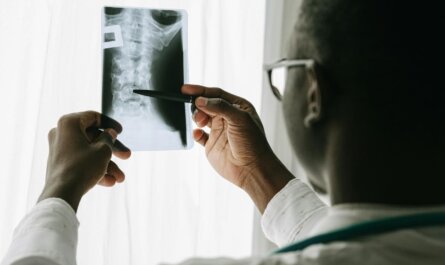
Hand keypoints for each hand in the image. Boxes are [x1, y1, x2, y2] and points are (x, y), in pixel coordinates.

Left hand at [38, 111, 130, 211]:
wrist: (61, 194)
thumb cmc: (82, 168)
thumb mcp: (103, 150)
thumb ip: (108, 138)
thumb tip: (109, 133)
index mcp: (69, 123)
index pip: (93, 117)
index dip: (110, 123)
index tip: (121, 131)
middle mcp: (61, 133)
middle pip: (93, 138)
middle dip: (113, 150)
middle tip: (127, 156)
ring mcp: (59, 149)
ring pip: (89, 152)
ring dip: (107, 164)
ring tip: (120, 178)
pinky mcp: (59, 164)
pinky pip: (81, 162)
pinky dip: (95, 169)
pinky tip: (110, 182)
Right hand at [182, 85, 292, 211]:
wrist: (252, 170)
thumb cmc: (253, 144)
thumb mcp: (239, 119)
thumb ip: (220, 106)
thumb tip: (200, 100)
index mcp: (238, 108)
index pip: (216, 94)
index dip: (201, 91)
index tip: (185, 89)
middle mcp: (228, 118)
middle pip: (207, 104)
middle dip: (198, 105)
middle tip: (197, 111)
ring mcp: (220, 131)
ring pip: (202, 118)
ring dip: (197, 117)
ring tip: (199, 122)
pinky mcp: (212, 145)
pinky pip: (199, 136)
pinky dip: (195, 133)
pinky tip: (197, 134)